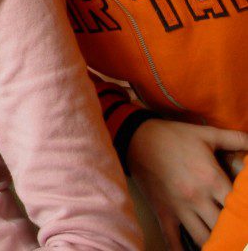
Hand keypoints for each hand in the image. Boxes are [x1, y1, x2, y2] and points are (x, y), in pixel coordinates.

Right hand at [127, 119, 247, 249]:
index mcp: (211, 178)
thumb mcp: (206, 134)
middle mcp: (197, 197)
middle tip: (239, 235)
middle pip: (224, 228)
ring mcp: (179, 208)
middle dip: (234, 233)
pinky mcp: (163, 212)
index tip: (246, 218)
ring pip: (204, 239)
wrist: (136, 137)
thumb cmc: (174, 136)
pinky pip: (173, 240)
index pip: (239, 207)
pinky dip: (182, 250)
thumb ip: (234, 138)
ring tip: (222, 242)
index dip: (246, 215)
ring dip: (214, 243)